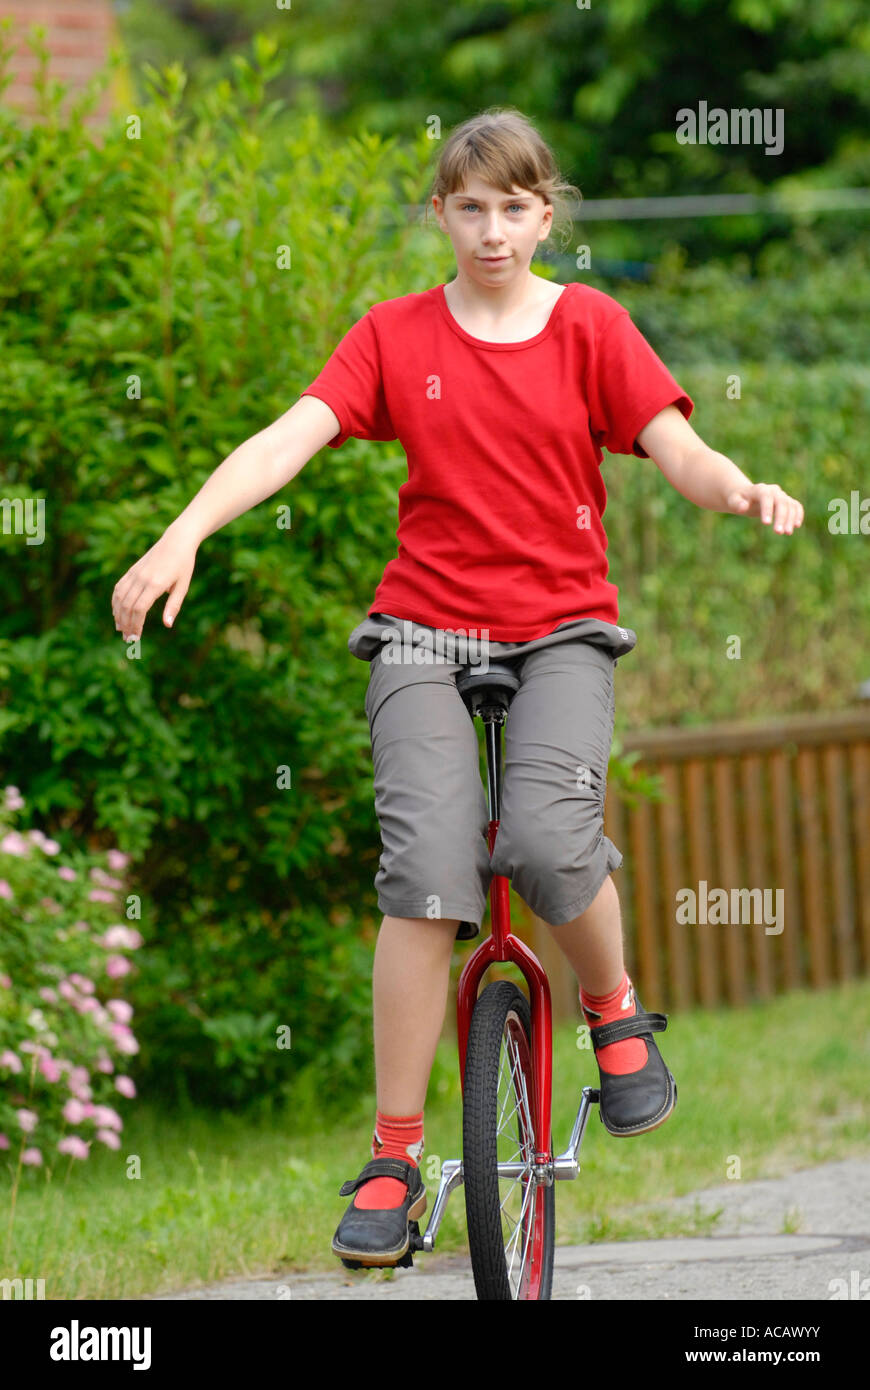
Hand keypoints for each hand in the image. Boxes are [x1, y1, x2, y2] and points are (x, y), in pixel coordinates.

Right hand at [112, 524, 197, 640]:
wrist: (176, 540)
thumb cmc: (183, 564)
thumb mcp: (183, 586)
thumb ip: (174, 605)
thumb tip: (167, 625)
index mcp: (156, 583)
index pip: (140, 609)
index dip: (136, 625)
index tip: (136, 637)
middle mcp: (142, 578)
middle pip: (127, 606)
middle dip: (126, 624)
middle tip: (128, 639)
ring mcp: (135, 573)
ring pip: (119, 597)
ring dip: (118, 615)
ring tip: (121, 629)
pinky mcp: (132, 570)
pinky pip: (119, 588)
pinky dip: (115, 602)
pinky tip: (117, 612)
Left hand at [725, 481, 803, 533]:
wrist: (747, 495)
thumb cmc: (738, 499)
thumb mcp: (733, 501)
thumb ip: (737, 504)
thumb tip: (743, 508)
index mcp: (760, 489)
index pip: (766, 497)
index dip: (767, 509)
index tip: (766, 524)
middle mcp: (773, 490)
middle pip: (781, 501)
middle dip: (781, 517)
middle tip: (778, 532)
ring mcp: (781, 495)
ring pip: (790, 505)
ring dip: (791, 518)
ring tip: (787, 533)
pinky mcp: (787, 501)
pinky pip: (796, 506)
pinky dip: (798, 514)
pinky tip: (796, 525)